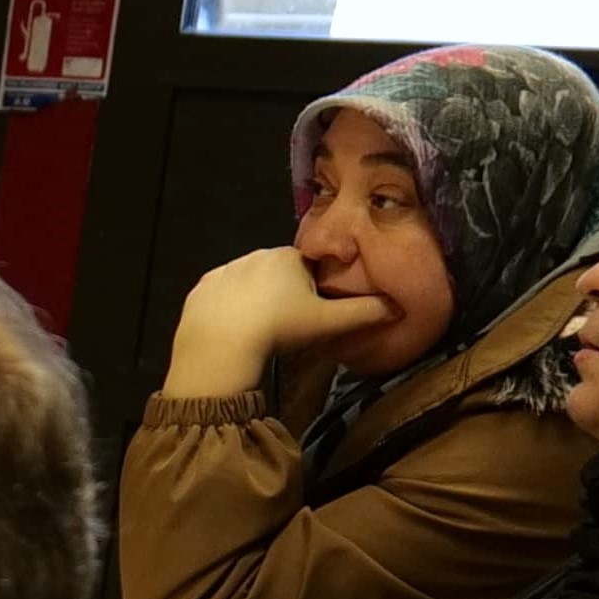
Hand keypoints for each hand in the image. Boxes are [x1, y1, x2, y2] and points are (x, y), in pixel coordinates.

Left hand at [166, 245, 386, 400]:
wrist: (220, 344)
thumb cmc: (279, 328)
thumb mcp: (327, 321)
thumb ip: (363, 312)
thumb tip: (397, 306)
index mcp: (288, 257)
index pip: (308, 266)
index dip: (313, 288)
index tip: (310, 311)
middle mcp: (255, 255)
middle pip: (278, 272)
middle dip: (285, 292)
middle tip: (287, 323)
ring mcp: (224, 270)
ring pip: (249, 282)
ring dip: (257, 298)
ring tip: (260, 328)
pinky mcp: (201, 287)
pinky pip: (221, 295)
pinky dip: (229, 307)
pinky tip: (235, 326)